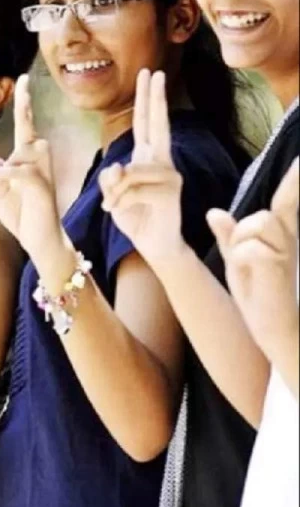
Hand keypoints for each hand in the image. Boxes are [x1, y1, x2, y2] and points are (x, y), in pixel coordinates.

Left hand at [0, 75, 64, 268]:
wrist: (40, 241)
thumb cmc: (20, 215)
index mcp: (26, 159)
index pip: (25, 125)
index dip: (24, 102)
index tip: (23, 78)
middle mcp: (38, 160)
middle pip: (26, 134)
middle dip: (21, 130)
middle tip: (23, 128)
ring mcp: (43, 171)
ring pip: (20, 154)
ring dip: (8, 173)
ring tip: (14, 196)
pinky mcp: (42, 185)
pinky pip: (20, 171)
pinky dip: (9, 177)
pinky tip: (7, 186)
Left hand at [99, 69, 186, 264]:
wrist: (154, 246)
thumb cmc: (134, 217)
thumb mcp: (112, 194)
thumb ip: (110, 177)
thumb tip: (117, 166)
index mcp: (147, 157)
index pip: (146, 122)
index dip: (147, 99)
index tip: (149, 74)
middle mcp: (162, 160)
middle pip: (157, 123)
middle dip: (154, 97)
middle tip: (154, 71)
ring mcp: (169, 174)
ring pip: (129, 170)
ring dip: (113, 191)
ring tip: (111, 206)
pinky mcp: (170, 191)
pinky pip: (133, 188)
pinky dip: (119, 201)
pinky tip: (118, 212)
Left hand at [207, 159, 299, 350]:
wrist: (272, 327)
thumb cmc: (259, 295)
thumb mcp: (238, 260)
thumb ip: (228, 236)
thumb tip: (214, 212)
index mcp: (280, 236)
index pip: (287, 201)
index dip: (296, 180)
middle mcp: (288, 239)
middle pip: (258, 214)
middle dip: (242, 234)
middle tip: (248, 263)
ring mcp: (286, 251)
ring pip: (253, 225)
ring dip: (241, 246)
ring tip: (251, 270)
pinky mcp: (278, 264)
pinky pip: (247, 247)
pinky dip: (241, 260)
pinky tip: (253, 279)